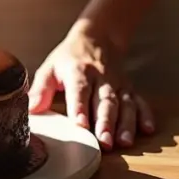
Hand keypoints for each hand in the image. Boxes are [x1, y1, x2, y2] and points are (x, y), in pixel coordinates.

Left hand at [27, 21, 154, 150]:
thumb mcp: (50, 68)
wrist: (98, 36)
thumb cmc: (70, 57)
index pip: (80, 91)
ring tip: (124, 142)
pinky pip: (140, 101)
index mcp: (78, 72)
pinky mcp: (129, 88)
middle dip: (106, 123)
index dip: (80, 108)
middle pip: (105, 102)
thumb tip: (31, 110)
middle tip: (104, 142)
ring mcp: (117, 84)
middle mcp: (101, 78)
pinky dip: (145, 115)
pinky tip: (147, 129)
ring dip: (125, 124)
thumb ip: (41, 90)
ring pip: (124, 104)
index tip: (80, 125)